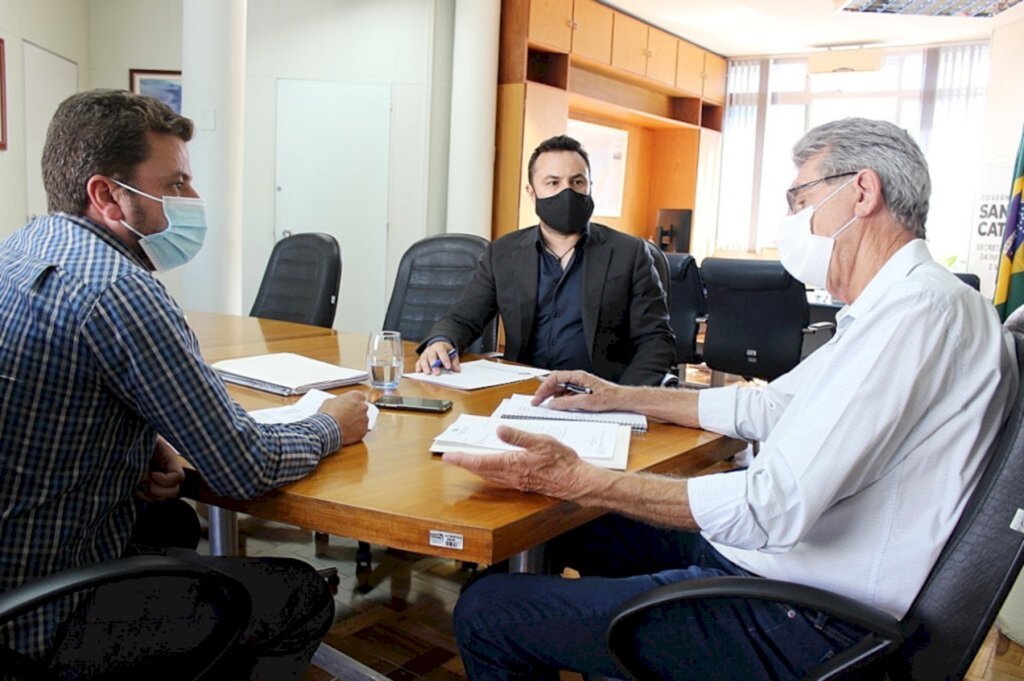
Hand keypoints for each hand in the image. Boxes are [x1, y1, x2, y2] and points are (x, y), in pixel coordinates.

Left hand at [136, 436, 185, 501]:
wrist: (125, 442)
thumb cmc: (134, 439)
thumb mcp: (145, 444)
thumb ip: (146, 457)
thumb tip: (145, 477)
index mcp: (170, 459)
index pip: (178, 477)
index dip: (165, 480)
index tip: (151, 474)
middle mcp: (168, 472)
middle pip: (174, 491)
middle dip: (156, 490)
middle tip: (142, 481)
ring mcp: (160, 481)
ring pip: (161, 498)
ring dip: (147, 493)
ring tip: (136, 482)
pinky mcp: (150, 487)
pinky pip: (150, 499)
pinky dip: (142, 495)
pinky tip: (134, 486)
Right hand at [319, 392, 369, 444]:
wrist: (328, 428)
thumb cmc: (328, 414)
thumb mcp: (330, 401)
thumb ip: (339, 401)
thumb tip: (337, 403)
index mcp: (356, 396)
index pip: (360, 397)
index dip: (353, 402)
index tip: (349, 406)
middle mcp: (363, 406)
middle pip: (362, 408)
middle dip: (355, 412)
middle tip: (346, 416)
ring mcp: (365, 418)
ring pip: (362, 420)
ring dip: (356, 422)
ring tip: (344, 425)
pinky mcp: (364, 430)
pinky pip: (361, 430)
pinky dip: (356, 431)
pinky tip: (347, 431)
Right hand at [415, 341, 459, 374]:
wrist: (438, 347)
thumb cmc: (446, 352)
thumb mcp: (452, 354)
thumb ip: (454, 361)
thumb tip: (457, 370)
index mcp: (439, 346)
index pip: (441, 351)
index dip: (444, 359)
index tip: (448, 367)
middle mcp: (430, 350)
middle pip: (431, 356)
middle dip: (434, 365)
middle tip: (437, 373)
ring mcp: (424, 354)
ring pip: (423, 359)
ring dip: (425, 367)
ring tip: (428, 373)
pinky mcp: (420, 360)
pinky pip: (418, 363)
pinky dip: (418, 368)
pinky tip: (420, 372)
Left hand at [442, 426, 591, 499]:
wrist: (576, 481)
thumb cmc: (562, 462)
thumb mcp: (541, 442)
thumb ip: (519, 437)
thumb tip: (500, 430)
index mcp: (513, 464)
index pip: (481, 462)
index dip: (463, 459)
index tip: (448, 457)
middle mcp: (512, 475)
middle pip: (481, 470)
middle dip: (465, 464)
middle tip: (452, 458)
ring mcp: (517, 481)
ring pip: (490, 475)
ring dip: (476, 469)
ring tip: (467, 462)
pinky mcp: (524, 483)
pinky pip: (499, 478)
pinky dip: (489, 472)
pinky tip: (491, 468)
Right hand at [532, 370, 622, 411]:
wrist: (621, 400)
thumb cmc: (608, 397)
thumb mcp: (585, 402)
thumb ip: (567, 403)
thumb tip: (553, 404)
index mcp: (578, 376)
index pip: (555, 377)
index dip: (544, 387)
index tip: (538, 397)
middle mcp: (577, 379)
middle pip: (556, 383)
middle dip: (545, 392)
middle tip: (537, 402)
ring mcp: (579, 385)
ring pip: (561, 389)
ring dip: (553, 397)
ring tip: (547, 406)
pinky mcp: (582, 392)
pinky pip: (567, 395)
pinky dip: (561, 401)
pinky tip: (560, 407)